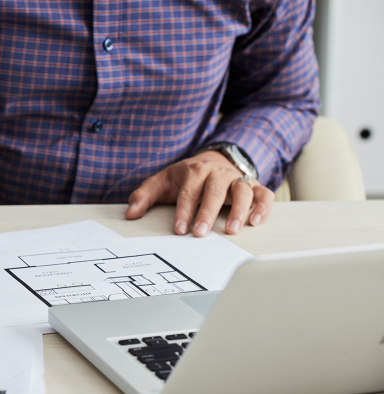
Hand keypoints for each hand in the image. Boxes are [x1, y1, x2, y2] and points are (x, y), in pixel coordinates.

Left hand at [125, 151, 273, 235]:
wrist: (212, 159)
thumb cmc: (185, 177)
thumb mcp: (162, 181)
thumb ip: (144, 196)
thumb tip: (130, 213)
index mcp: (194, 171)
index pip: (188, 191)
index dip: (183, 211)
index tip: (179, 229)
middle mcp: (217, 173)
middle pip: (214, 191)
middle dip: (207, 213)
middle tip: (201, 234)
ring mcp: (236, 179)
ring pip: (242, 191)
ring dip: (239, 210)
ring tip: (232, 230)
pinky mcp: (254, 185)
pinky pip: (263, 194)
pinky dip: (262, 206)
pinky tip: (255, 221)